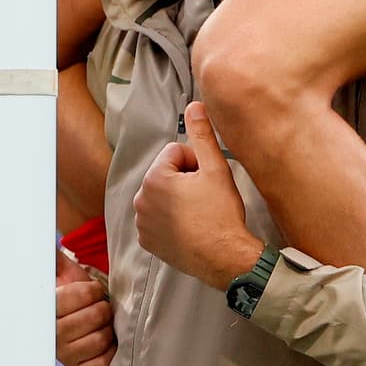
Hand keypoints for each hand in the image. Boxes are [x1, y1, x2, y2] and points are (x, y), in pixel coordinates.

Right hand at [55, 245, 115, 365]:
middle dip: (102, 307)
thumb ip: (52, 254)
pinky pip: (101, 365)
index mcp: (45, 310)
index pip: (71, 298)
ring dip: (107, 328)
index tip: (94, 289)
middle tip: (102, 305)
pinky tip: (105, 341)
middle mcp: (51, 336)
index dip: (90, 291)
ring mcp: (64, 356)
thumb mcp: (60, 269)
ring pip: (99, 340)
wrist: (73, 316)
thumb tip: (38, 232)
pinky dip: (109, 351)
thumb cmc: (70, 291)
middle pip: (91, 318)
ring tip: (102, 322)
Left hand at [133, 101, 262, 289]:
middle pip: (167, 173)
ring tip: (199, 213)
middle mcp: (141, 199)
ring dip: (178, 199)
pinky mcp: (147, 241)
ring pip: (162, 195)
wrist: (225, 259)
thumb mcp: (215, 168)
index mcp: (154, 178)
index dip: (196, 163)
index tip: (207, 181)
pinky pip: (158, 218)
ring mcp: (142, 223)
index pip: (175, 152)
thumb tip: (194, 106)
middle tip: (205, 198)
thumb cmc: (221, 214)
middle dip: (185, 180)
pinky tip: (190, 228)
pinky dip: (171, 219)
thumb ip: (202, 134)